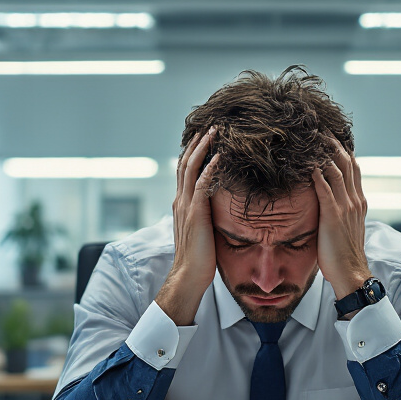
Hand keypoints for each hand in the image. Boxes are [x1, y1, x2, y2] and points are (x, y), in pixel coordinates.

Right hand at [156, 127, 218, 324]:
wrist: (188, 275)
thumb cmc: (199, 258)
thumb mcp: (202, 230)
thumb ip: (207, 215)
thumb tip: (220, 207)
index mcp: (182, 203)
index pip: (185, 170)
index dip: (194, 152)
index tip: (205, 137)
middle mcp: (180, 200)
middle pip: (186, 162)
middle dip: (198, 142)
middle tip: (211, 124)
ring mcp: (186, 206)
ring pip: (191, 168)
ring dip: (203, 148)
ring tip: (215, 131)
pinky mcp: (195, 213)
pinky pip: (201, 184)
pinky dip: (210, 168)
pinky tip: (220, 156)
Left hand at [312, 137, 371, 299]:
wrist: (351, 273)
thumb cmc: (342, 253)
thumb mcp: (344, 226)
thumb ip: (338, 209)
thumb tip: (324, 198)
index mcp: (358, 201)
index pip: (352, 166)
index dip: (341, 148)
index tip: (329, 135)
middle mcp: (355, 199)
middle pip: (346, 161)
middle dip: (332, 143)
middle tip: (318, 127)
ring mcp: (346, 207)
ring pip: (337, 170)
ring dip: (323, 152)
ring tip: (311, 137)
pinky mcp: (334, 216)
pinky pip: (325, 189)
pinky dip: (316, 174)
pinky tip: (307, 163)